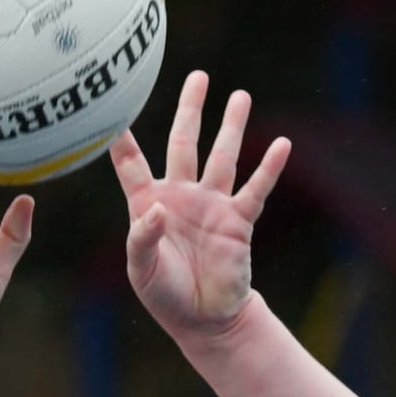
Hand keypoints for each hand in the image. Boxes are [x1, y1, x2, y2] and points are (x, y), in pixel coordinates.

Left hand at [111, 71, 289, 341]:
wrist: (204, 320)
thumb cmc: (165, 295)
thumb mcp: (143, 271)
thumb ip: (142, 239)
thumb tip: (157, 209)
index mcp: (149, 203)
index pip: (132, 163)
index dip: (122, 137)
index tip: (114, 105)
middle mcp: (181, 195)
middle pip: (184, 142)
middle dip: (191, 109)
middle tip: (199, 76)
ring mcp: (212, 205)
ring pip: (222, 157)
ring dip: (232, 126)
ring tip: (241, 95)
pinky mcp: (238, 221)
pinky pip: (255, 190)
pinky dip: (268, 168)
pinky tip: (282, 145)